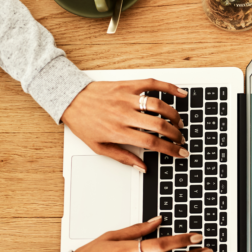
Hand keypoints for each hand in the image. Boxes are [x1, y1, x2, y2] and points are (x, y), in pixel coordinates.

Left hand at [61, 79, 188, 172]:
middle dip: (176, 134)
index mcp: (118, 132)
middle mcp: (124, 115)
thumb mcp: (99, 147)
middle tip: (181, 139)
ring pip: (159, 105)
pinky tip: (180, 93)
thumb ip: (123, 157)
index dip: (170, 149)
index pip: (151, 142)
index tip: (181, 153)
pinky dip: (169, 87)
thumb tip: (142, 167)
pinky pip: (152, 84)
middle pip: (159, 125)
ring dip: (174, 115)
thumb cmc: (83, 123)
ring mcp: (127, 98)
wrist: (70, 99)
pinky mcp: (127, 85)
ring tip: (178, 123)